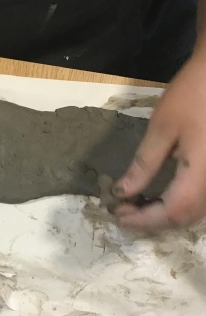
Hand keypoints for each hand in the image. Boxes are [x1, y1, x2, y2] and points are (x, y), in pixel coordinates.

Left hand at [113, 53, 205, 230]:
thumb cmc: (194, 95)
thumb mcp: (162, 128)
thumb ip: (143, 164)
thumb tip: (122, 193)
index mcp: (203, 171)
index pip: (174, 211)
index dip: (144, 219)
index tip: (118, 214)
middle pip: (186, 217)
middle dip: (152, 220)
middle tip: (123, 211)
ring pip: (196, 212)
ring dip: (165, 214)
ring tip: (137, 206)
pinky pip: (202, 199)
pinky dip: (179, 203)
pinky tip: (160, 196)